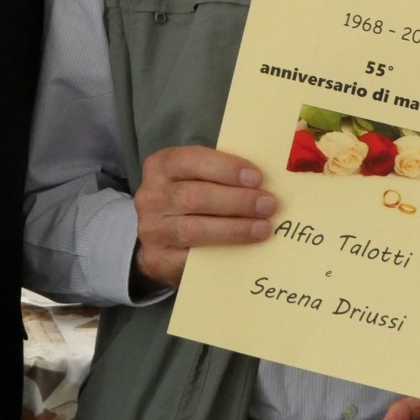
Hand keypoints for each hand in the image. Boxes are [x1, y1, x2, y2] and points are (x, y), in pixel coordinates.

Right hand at [131, 145, 275, 288]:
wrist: (159, 238)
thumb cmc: (187, 198)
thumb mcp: (195, 177)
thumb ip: (220, 174)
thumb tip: (262, 181)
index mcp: (161, 166)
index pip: (192, 160)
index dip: (226, 168)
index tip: (257, 178)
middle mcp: (151, 196)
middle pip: (196, 196)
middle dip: (237, 200)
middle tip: (268, 205)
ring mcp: (151, 229)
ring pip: (194, 229)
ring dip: (234, 228)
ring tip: (263, 227)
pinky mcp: (157, 259)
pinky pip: (191, 259)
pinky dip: (221, 253)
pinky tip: (243, 250)